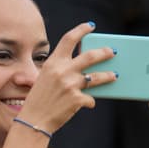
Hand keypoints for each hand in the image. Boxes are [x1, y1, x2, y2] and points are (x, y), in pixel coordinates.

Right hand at [15, 21, 117, 135]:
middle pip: (90, 56)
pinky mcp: (77, 100)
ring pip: (96, 77)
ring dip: (108, 75)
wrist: (33, 121)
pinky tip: (88, 103)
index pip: (69, 39)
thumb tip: (84, 69)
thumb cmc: (39, 100)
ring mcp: (71, 85)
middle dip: (104, 53)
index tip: (91, 26)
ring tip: (115, 75)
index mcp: (53, 63)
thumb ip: (61, 70)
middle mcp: (63, 71)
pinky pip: (90, 98)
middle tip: (112, 52)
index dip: (82, 30)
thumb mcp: (45, 78)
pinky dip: (89, 101)